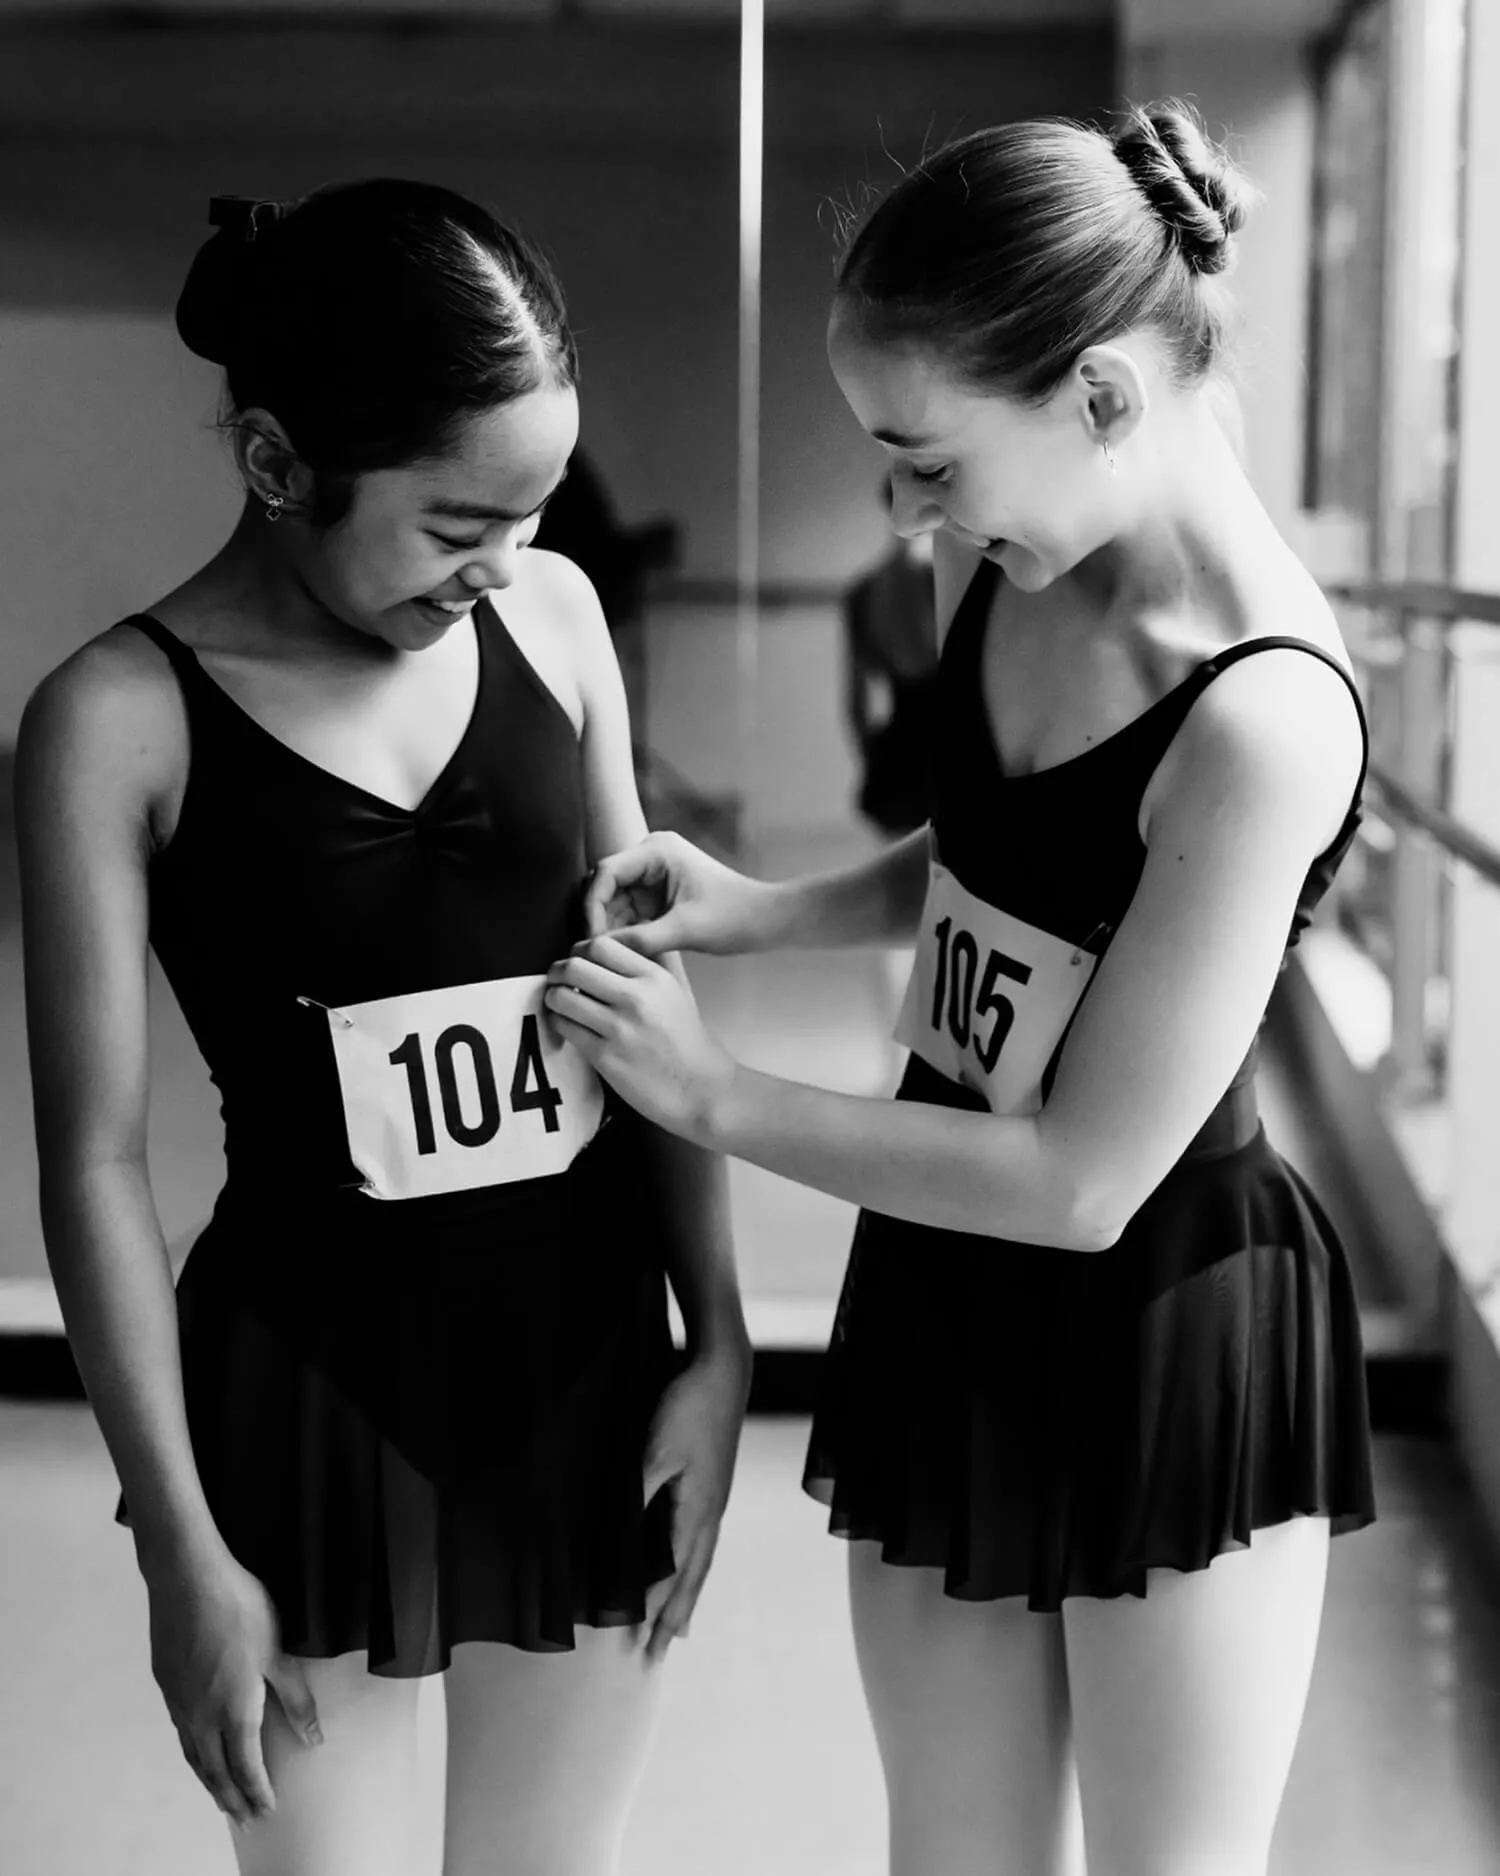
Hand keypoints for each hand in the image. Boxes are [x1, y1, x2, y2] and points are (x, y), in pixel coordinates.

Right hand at [144, 1547, 321, 1826]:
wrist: (186, 1578)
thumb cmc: (239, 1609)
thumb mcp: (278, 1652)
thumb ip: (295, 1698)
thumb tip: (314, 1737)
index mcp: (233, 1709)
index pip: (245, 1766)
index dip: (257, 1791)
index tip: (267, 1810)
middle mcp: (201, 1715)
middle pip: (215, 1771)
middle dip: (232, 1798)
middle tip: (245, 1819)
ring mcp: (179, 1701)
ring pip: (194, 1755)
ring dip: (209, 1781)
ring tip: (221, 1797)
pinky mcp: (166, 1683)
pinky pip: (180, 1732)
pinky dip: (193, 1753)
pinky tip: (198, 1749)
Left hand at [545, 936, 736, 1142]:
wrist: (699, 1088)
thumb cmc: (687, 1039)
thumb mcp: (679, 990)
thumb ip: (655, 960)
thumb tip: (627, 934)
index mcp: (654, 977)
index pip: (601, 945)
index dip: (579, 950)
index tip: (576, 960)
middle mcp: (636, 998)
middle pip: (575, 967)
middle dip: (558, 971)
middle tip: (557, 979)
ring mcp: (619, 1028)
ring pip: (562, 997)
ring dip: (553, 997)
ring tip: (558, 1002)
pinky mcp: (605, 1057)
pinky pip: (565, 1028)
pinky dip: (558, 1022)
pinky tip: (567, 1024)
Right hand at [584, 831, 776, 958]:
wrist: (765, 921)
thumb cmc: (733, 918)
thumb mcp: (684, 930)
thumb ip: (640, 940)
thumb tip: (600, 952)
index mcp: (657, 851)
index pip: (606, 872)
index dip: (593, 905)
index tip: (593, 938)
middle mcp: (651, 855)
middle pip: (606, 885)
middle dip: (600, 918)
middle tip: (595, 952)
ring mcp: (653, 874)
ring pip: (614, 901)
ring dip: (611, 927)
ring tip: (610, 957)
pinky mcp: (657, 893)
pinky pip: (629, 910)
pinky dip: (625, 931)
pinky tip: (624, 953)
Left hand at [639, 1343, 752, 1663]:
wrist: (723, 1370)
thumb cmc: (688, 1407)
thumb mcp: (656, 1451)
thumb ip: (638, 1496)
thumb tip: (621, 1541)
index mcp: (697, 1511)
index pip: (671, 1575)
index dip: (653, 1610)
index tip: (638, 1645)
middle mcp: (711, 1514)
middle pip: (692, 1579)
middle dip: (673, 1619)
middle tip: (657, 1657)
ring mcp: (717, 1501)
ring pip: (700, 1563)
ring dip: (687, 1598)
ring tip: (678, 1630)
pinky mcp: (716, 1486)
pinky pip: (702, 1542)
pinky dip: (692, 1567)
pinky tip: (687, 1567)